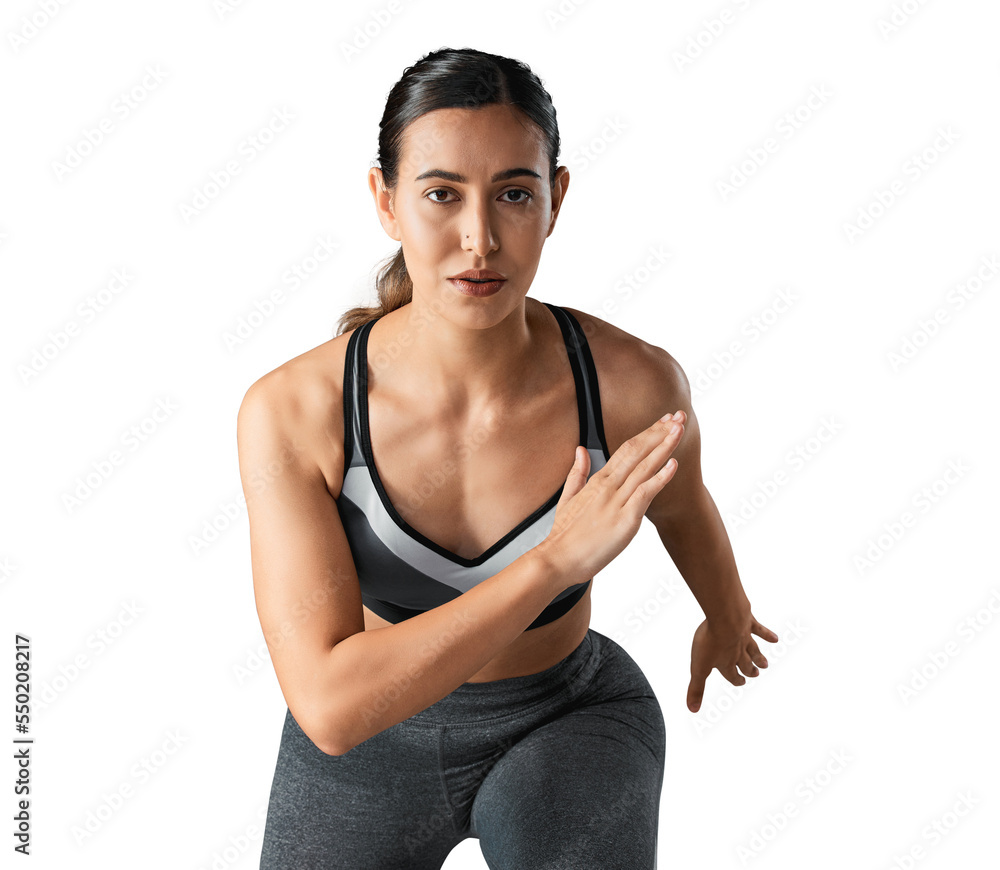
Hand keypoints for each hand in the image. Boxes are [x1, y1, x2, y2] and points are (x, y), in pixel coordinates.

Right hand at [539, 412, 684, 587]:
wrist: (556, 559)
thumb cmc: (564, 535)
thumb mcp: (567, 498)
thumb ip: (577, 473)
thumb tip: (580, 449)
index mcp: (598, 481)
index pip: (627, 449)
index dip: (648, 433)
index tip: (664, 421)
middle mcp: (609, 487)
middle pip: (637, 452)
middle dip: (660, 432)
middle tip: (679, 416)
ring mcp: (616, 503)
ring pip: (644, 468)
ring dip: (664, 447)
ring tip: (680, 430)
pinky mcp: (624, 521)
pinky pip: (645, 494)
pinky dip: (660, 478)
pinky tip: (672, 465)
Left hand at [686, 614, 777, 712]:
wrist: (725, 616)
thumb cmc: (711, 641)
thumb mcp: (699, 667)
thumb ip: (696, 688)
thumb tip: (692, 710)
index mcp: (726, 662)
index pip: (731, 674)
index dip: (736, 679)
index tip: (741, 682)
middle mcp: (737, 651)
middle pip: (745, 663)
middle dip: (750, 670)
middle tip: (756, 674)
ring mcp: (745, 636)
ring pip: (753, 649)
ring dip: (759, 657)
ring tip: (765, 664)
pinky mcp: (748, 621)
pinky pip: (759, 630)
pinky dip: (767, 635)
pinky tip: (775, 639)